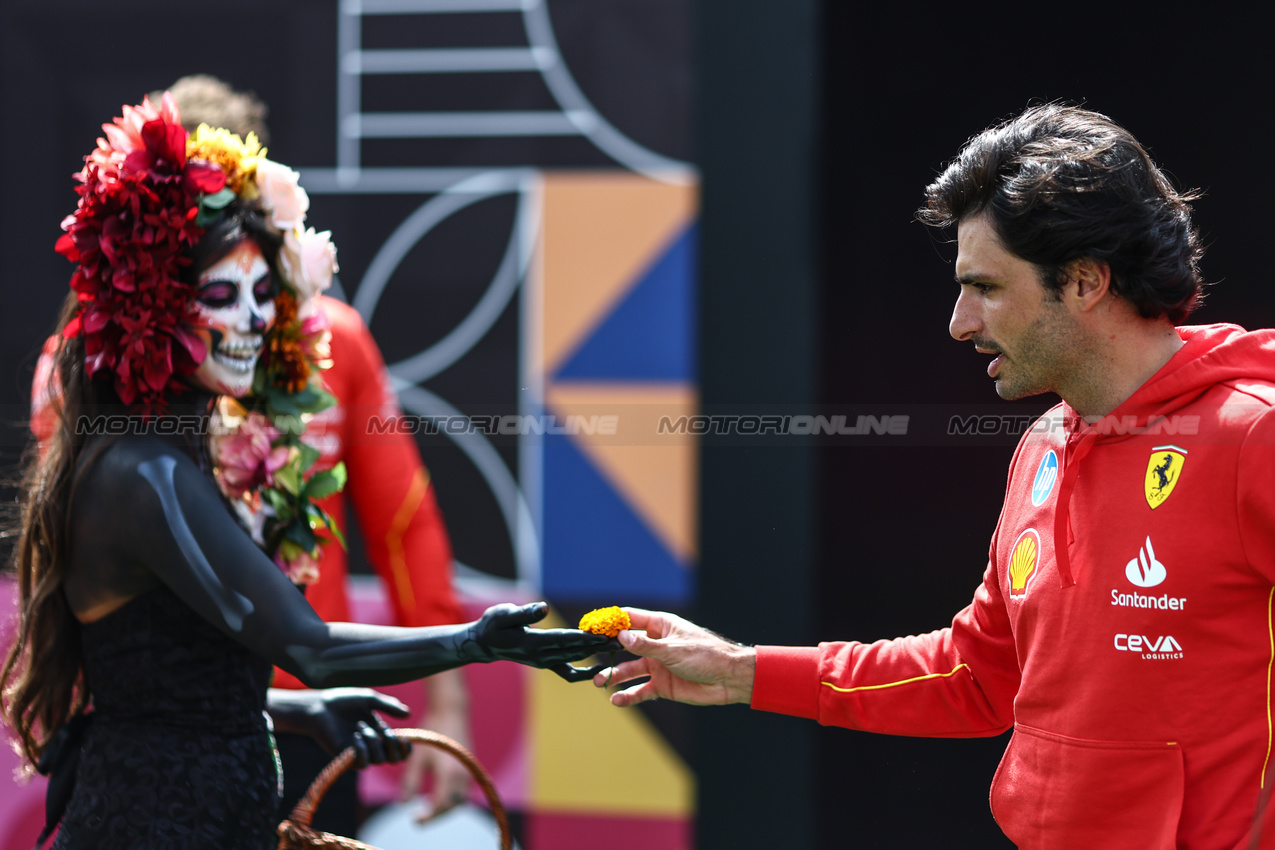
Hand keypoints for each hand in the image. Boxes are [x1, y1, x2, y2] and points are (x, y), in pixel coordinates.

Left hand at [267, 687, 412, 768]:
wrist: (320, 706)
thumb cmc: (343, 701)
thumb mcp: (370, 699)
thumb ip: (389, 706)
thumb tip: (409, 714)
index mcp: (380, 732)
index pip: (399, 750)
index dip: (406, 749)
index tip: (405, 738)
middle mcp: (372, 745)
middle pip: (393, 759)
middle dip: (393, 746)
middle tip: (385, 731)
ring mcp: (359, 752)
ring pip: (378, 760)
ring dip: (374, 742)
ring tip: (360, 726)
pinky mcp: (345, 758)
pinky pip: (362, 764)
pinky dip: (362, 750)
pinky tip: (355, 736)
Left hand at [399, 671, 471, 821]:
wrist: (451, 711)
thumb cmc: (431, 732)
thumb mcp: (416, 757)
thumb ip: (410, 781)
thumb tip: (403, 803)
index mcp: (448, 773)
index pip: (440, 805)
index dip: (428, 816)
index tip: (415, 820)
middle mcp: (462, 775)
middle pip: (452, 807)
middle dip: (436, 816)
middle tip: (420, 819)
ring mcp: (468, 771)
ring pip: (460, 801)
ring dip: (445, 808)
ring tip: (428, 809)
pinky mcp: (470, 768)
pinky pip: (463, 792)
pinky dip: (452, 799)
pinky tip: (438, 797)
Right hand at [461, 602, 615, 669]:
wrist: (484, 643)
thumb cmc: (492, 624)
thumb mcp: (504, 614)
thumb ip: (525, 613)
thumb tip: (544, 608)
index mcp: (533, 642)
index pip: (565, 639)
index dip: (585, 638)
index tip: (604, 635)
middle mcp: (541, 656)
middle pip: (575, 650)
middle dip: (598, 645)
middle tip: (621, 639)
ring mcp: (544, 662)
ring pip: (575, 659)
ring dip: (595, 653)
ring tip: (617, 646)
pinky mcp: (545, 663)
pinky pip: (568, 672)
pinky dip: (584, 672)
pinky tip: (599, 667)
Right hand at [592, 608, 755, 706]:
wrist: (729, 679)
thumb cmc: (707, 655)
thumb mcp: (673, 649)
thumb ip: (645, 645)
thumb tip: (620, 636)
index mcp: (660, 626)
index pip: (630, 620)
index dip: (611, 623)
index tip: (592, 628)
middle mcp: (656, 645)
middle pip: (625, 646)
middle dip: (608, 651)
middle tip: (589, 658)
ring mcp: (658, 665)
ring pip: (630, 669)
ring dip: (615, 675)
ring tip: (599, 681)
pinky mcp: (663, 684)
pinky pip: (640, 690)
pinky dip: (628, 695)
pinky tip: (617, 699)